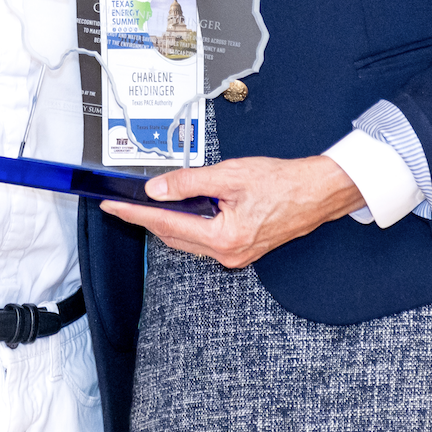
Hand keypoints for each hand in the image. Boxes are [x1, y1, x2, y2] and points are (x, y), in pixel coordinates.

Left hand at [102, 154, 363, 267]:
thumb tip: (157, 189)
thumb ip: (188, 183)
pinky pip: (205, 238)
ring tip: (151, 201)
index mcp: (223, 239)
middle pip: (174, 236)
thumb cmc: (284, 183)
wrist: (318, 193)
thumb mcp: (229, 176)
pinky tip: (184, 207)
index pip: (166, 225)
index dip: (136, 215)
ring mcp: (235, 255)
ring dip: (170, 221)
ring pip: (189, 239)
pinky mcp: (242, 248)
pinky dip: (190, 223)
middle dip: (149, 219)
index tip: (114, 207)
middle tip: (125, 202)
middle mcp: (228, 254)